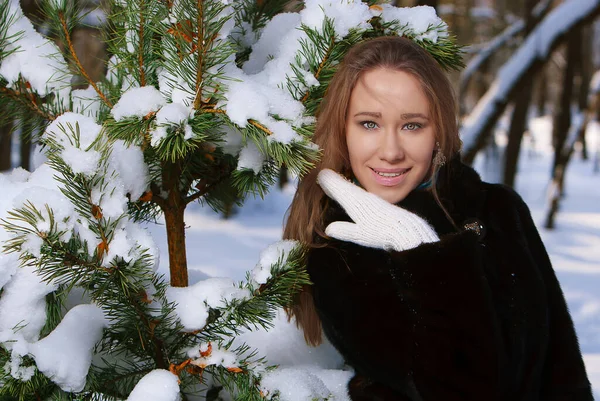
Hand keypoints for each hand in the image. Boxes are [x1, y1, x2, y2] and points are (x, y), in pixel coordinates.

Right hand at [316, 169, 438, 251]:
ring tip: (336, 183)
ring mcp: (372, 200)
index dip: (329, 183)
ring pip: (354, 190)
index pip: (339, 189)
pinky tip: (356, 195)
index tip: (320, 175)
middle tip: (324, 175)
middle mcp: (364, 198)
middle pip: (345, 188)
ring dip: (345, 186)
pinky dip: (355, 192)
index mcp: (356, 202)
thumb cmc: (382, 233)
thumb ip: (344, 230)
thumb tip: (329, 228)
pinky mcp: (379, 205)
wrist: (407, 230)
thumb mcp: (360, 234)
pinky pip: (362, 194)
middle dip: (334, 182)